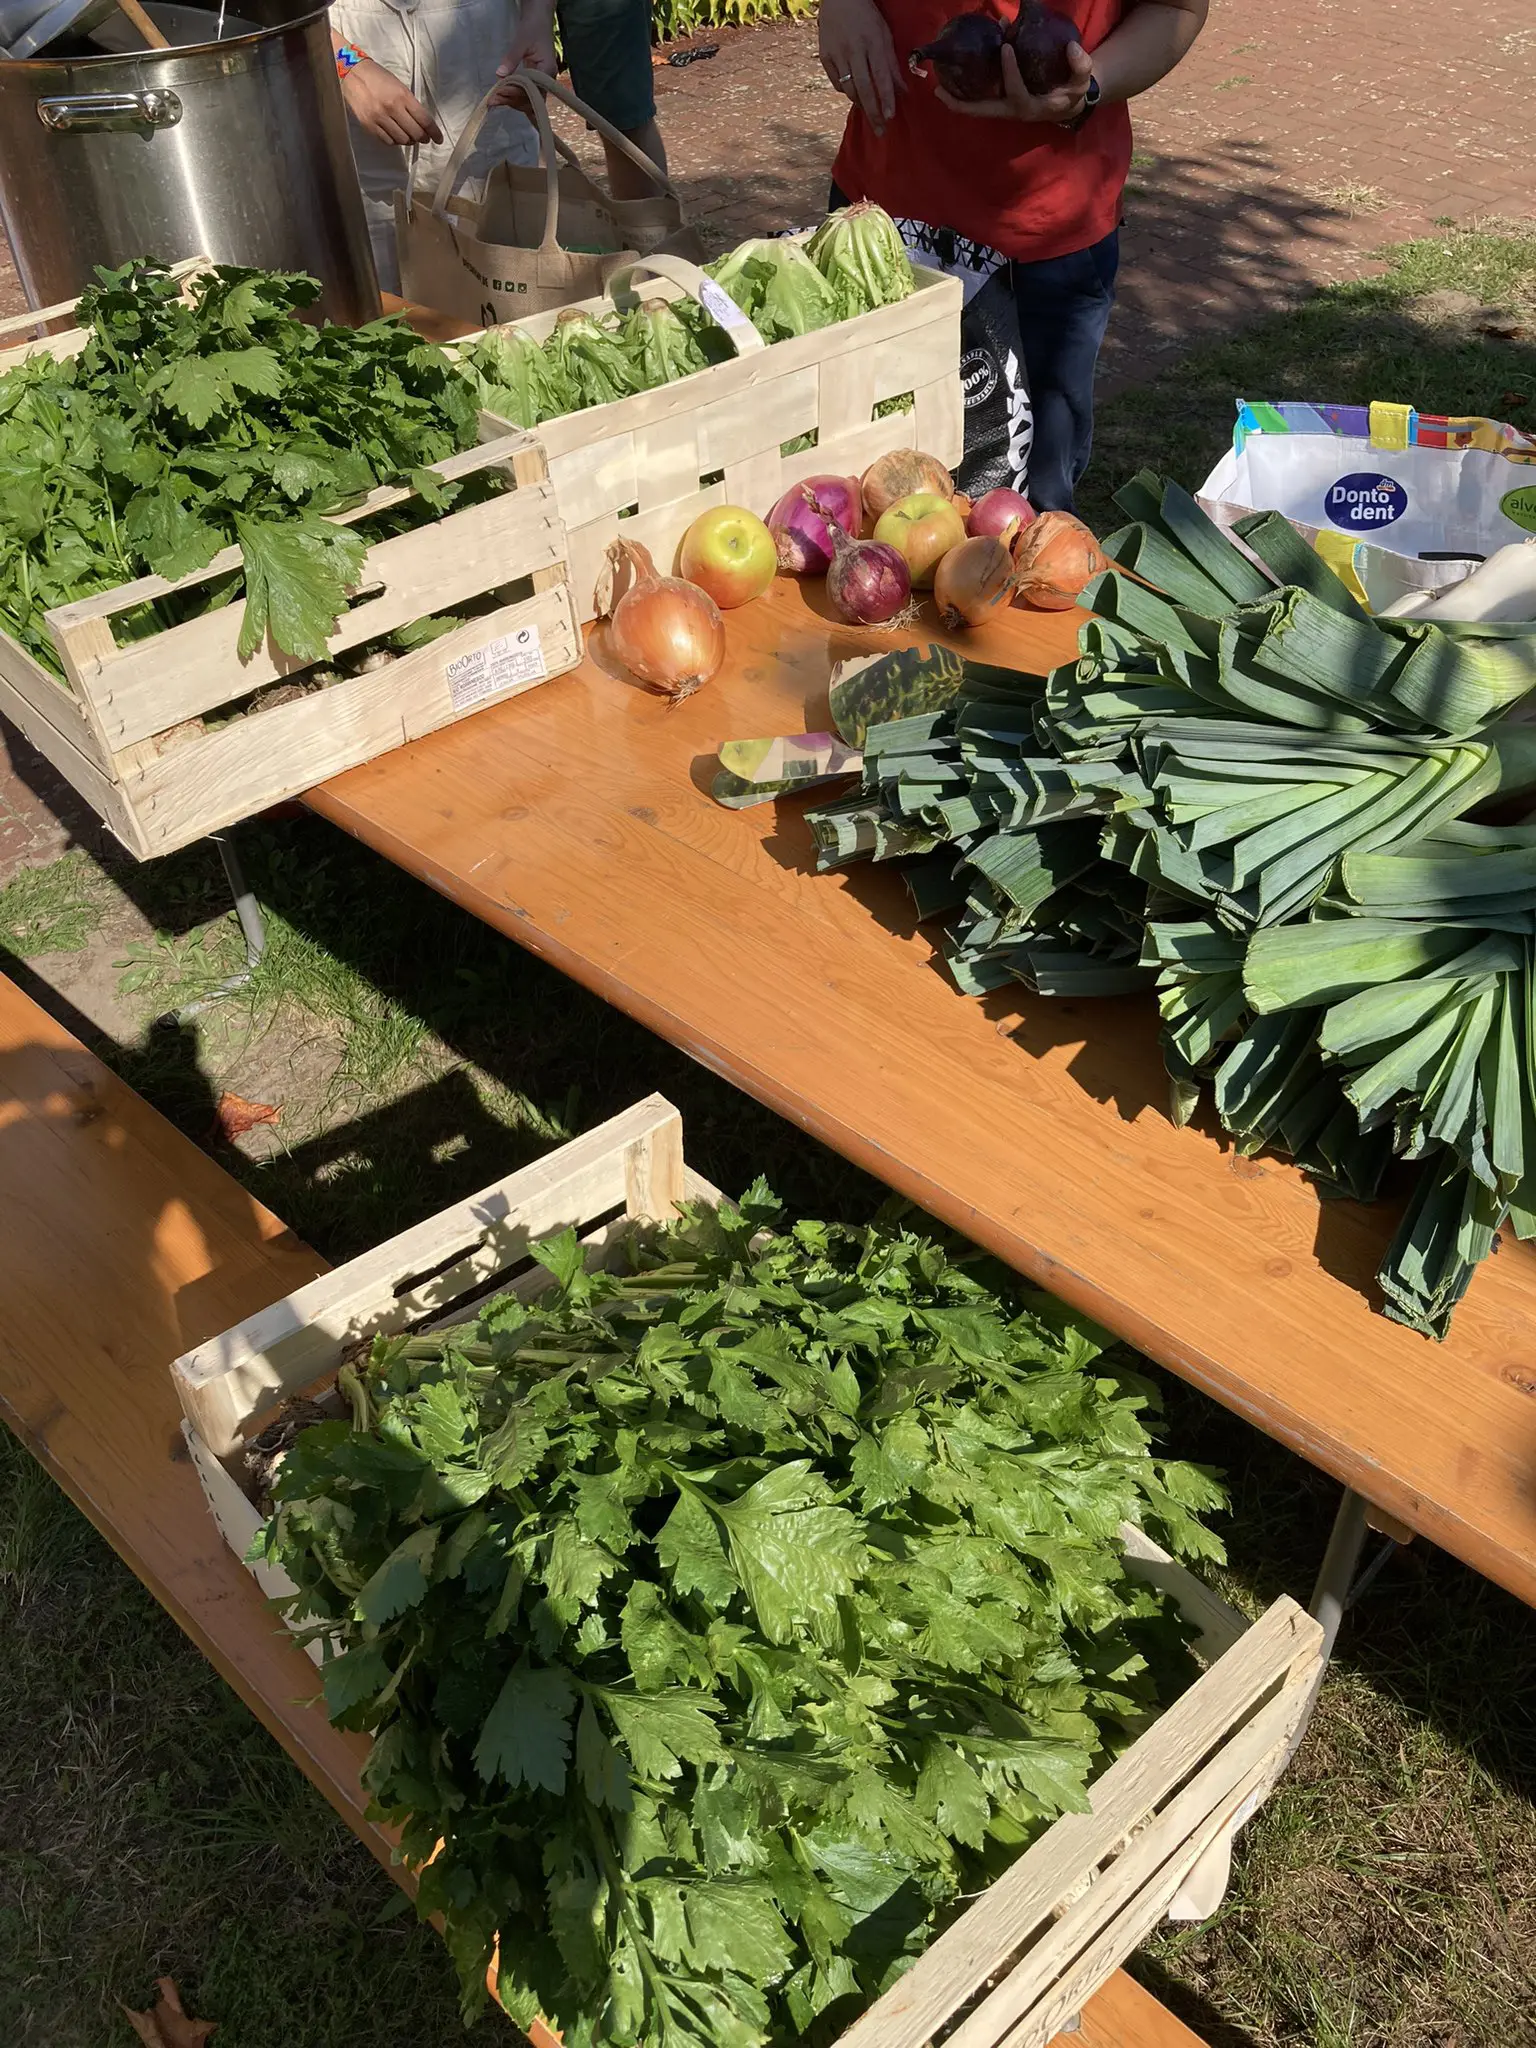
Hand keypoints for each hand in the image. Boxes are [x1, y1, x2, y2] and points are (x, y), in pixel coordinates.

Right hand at [341, 55, 442, 145]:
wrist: (352, 73)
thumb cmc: (378, 77)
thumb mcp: (398, 86)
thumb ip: (410, 104)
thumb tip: (422, 124)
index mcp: (402, 96)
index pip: (424, 120)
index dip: (434, 132)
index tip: (439, 139)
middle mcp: (392, 108)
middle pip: (415, 133)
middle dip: (422, 137)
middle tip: (423, 137)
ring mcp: (379, 118)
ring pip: (402, 140)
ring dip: (408, 140)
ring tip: (408, 135)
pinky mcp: (369, 126)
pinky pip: (388, 141)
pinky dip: (395, 141)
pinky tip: (395, 134)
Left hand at [492, 4, 558, 108]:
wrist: (539, 21)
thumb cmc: (532, 28)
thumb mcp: (521, 40)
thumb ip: (511, 58)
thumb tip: (500, 74)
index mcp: (546, 70)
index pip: (532, 90)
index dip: (515, 93)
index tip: (499, 91)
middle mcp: (547, 81)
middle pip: (531, 100)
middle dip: (512, 100)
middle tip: (493, 99)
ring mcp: (542, 83)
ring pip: (529, 101)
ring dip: (512, 101)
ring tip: (495, 99)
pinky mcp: (536, 82)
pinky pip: (527, 95)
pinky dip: (516, 98)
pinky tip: (504, 97)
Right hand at [818, 0, 903, 136]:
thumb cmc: (867, 17)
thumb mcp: (884, 35)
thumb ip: (892, 63)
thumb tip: (903, 90)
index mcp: (872, 41)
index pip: (881, 76)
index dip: (886, 98)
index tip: (890, 116)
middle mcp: (854, 49)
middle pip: (864, 88)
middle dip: (873, 111)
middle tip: (880, 130)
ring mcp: (837, 53)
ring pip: (849, 88)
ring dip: (860, 104)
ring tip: (869, 113)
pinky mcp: (825, 56)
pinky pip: (837, 82)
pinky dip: (846, 91)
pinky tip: (854, 94)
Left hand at [937, 38, 1092, 122]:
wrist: (1070, 103)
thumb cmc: (1074, 91)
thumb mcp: (1082, 79)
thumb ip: (1081, 64)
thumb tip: (1071, 48)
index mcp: (1032, 106)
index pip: (1016, 91)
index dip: (1010, 71)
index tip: (1005, 46)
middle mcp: (1014, 111)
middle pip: (984, 111)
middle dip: (962, 103)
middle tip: (939, 91)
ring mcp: (1006, 109)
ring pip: (978, 109)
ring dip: (958, 101)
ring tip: (938, 90)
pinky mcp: (1002, 103)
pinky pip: (981, 101)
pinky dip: (966, 94)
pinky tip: (952, 83)